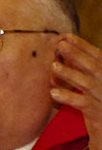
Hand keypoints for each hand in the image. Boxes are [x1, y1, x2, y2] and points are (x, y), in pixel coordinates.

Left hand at [51, 35, 101, 149]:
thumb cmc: (98, 107)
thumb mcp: (90, 88)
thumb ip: (79, 74)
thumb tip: (58, 61)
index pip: (97, 56)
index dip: (82, 46)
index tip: (66, 37)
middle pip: (93, 66)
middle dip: (76, 54)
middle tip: (60, 44)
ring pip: (87, 83)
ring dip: (70, 74)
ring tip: (53, 66)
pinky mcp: (97, 113)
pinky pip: (81, 103)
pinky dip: (68, 97)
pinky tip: (52, 93)